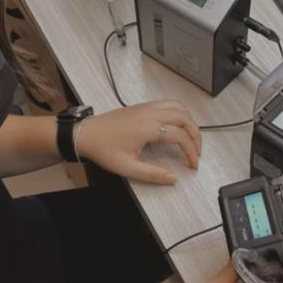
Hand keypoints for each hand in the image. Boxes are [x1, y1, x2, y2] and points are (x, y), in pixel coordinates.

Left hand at [76, 100, 201, 183]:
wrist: (85, 134)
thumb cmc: (103, 149)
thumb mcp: (127, 167)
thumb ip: (152, 174)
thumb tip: (173, 178)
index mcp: (147, 128)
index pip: (180, 136)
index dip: (191, 151)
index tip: (192, 164)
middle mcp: (150, 113)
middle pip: (184, 118)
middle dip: (196, 135)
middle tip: (197, 151)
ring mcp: (146, 107)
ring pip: (178, 107)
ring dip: (189, 121)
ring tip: (191, 138)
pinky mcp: (142, 106)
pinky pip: (168, 104)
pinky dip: (179, 113)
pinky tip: (177, 126)